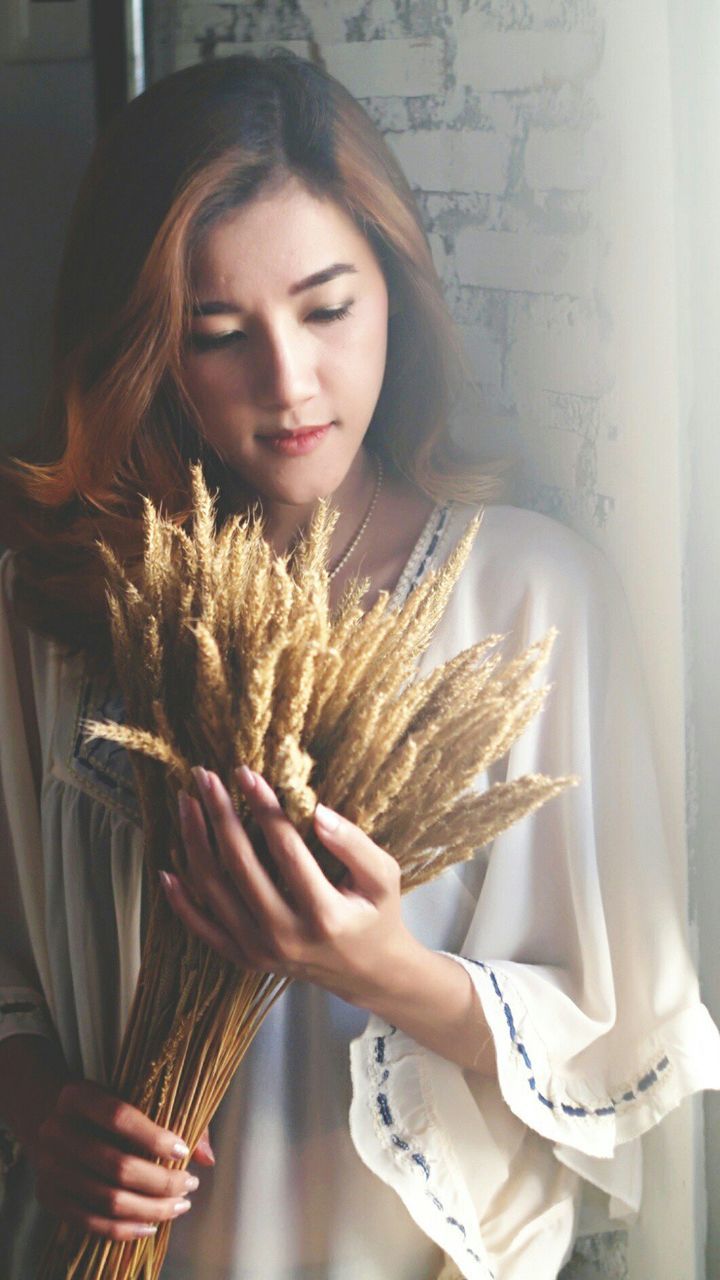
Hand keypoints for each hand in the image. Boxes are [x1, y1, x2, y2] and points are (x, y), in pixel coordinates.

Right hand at [32, 1080, 199, 1240]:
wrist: (46, 1114)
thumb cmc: (100, 1106)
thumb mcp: (126, 1093)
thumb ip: (172, 1115)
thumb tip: (206, 1156)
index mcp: (77, 1096)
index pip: (118, 1117)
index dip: (153, 1137)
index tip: (184, 1150)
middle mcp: (57, 1131)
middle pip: (116, 1165)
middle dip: (160, 1181)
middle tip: (189, 1184)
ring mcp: (49, 1167)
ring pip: (106, 1199)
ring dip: (149, 1208)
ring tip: (178, 1205)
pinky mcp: (49, 1196)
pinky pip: (89, 1222)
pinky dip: (123, 1229)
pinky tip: (151, 1225)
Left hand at [161, 766, 424, 1009]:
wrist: (368, 974)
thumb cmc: (377, 916)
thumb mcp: (383, 877)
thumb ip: (354, 844)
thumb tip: (317, 812)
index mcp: (323, 914)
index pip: (285, 848)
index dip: (263, 807)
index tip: (246, 773)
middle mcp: (285, 935)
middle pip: (239, 865)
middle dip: (219, 814)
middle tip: (205, 777)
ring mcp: (260, 951)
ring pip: (214, 890)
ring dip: (195, 842)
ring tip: (187, 804)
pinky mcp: (245, 959)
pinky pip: (203, 928)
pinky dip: (181, 900)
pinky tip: (167, 868)